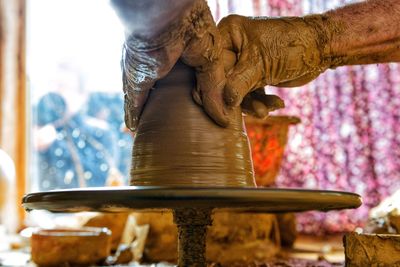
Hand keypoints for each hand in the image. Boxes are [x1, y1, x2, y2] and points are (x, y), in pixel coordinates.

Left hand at [120, 0, 228, 130]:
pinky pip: (132, 102)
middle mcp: (163, 64)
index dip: (196, 95)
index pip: (188, 80)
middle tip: (180, 125)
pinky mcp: (135, 80)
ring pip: (148, 98)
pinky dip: (132, 114)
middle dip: (170, 105)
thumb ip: (213, 89)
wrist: (165, 17)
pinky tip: (134, 127)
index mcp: (183, 55)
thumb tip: (223, 119)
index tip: (204, 113)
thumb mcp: (211, 61)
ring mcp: (147, 72)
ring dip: (150, 112)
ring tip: (158, 129)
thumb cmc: (191, 29)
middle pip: (166, 91)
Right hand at [218, 14, 330, 107]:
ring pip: (235, 93)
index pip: (212, 66)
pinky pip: (248, 95)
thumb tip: (222, 103)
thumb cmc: (293, 45)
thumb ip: (239, 84)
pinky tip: (276, 104)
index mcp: (229, 35)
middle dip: (236, 100)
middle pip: (221, 82)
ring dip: (251, 105)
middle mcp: (232, 48)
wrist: (321, 49)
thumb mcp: (262, 64)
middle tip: (244, 115)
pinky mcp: (252, 76)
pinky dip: (261, 103)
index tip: (219, 113)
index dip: (213, 91)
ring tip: (265, 111)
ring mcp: (242, 63)